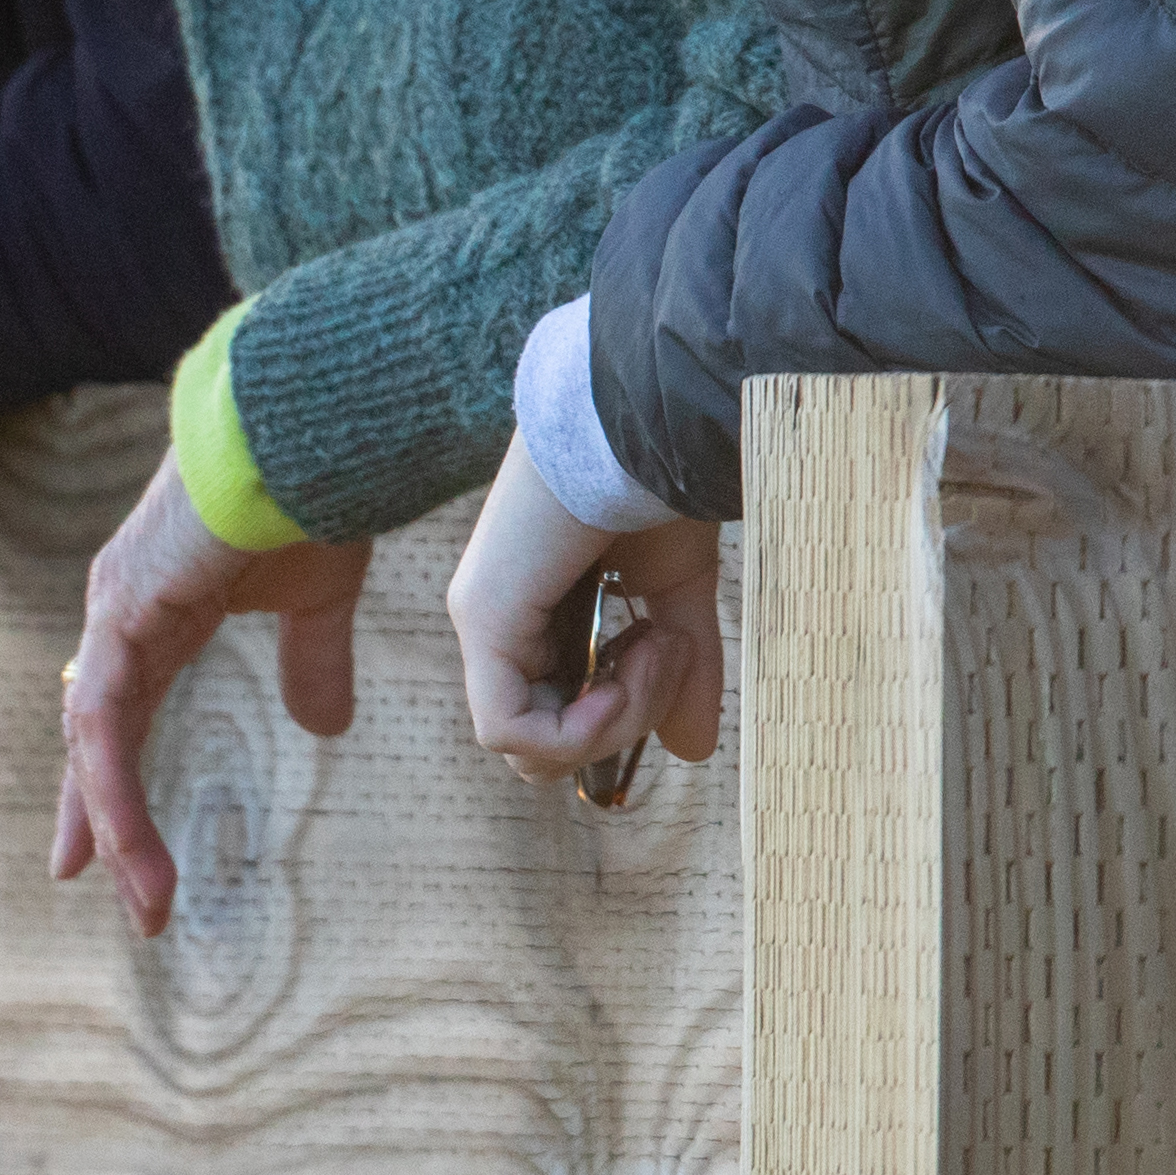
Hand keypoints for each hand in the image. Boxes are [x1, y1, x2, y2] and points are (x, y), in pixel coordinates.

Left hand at [51, 455, 372, 937]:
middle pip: (94, 734)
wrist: (308, 431)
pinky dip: (110, 788)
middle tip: (112, 893)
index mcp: (156, 607)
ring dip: (115, 826)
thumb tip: (323, 728)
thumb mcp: (313, 600)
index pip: (121, 711)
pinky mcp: (122, 613)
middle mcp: (121, 613)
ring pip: (95, 740)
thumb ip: (310, 660)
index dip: (114, 781)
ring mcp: (114, 611)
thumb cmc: (308, 493)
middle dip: (101, 818)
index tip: (111, 854)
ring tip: (142, 901)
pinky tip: (123, 842)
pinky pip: (103, 719)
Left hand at [446, 434, 724, 779]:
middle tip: (668, 648)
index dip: (622, 717)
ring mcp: (484, 620)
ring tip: (657, 642)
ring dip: (617, 718)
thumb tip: (692, 751)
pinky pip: (508, 731)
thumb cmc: (656, 486)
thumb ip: (680, 672)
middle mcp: (500, 620)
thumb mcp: (678, 594)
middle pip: (544, 744)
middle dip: (624, 722)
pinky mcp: (483, 618)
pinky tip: (621, 675)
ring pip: (531, 746)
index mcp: (538, 613)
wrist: (641, 423)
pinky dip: (578, 729)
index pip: (556, 716)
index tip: (675, 654)